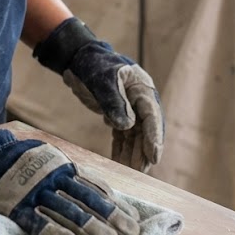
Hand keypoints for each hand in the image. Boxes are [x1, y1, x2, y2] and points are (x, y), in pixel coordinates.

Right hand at [0, 110, 140, 234]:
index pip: (96, 189)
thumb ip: (73, 175)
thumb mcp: (50, 159)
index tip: (134, 221)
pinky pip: (36, 221)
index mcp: (62, 167)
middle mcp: (52, 178)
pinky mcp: (15, 205)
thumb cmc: (21, 161)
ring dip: (90, 227)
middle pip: (87, 201)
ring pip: (67, 211)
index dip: (116, 206)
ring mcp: (34, 192)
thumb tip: (104, 193)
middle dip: (111, 219)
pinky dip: (53, 232)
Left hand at [34, 17, 164, 171]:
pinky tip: (119, 165)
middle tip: (140, 173)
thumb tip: (128, 126)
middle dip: (143, 152)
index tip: (154, 156)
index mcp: (142, 89)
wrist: (79, 60)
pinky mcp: (118, 117)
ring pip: (134, 137)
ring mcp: (130, 110)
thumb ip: (114, 101)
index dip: (153, 137)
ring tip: (130, 174)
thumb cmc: (94, 65)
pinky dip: (121, 150)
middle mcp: (139, 102)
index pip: (151, 116)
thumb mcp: (103, 79)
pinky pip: (122, 137)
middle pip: (145, 130)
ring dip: (132, 155)